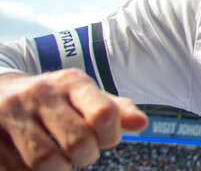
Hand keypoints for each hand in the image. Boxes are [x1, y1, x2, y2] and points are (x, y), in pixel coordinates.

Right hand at [0, 70, 147, 169]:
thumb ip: (115, 110)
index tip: (106, 138)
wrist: (1, 93)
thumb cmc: (55, 100)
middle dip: (86, 156)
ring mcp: (12, 115)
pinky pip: (19, 170)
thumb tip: (142, 123)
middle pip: (78, 142)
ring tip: (60, 158)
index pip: (103, 113)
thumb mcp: (85, 96)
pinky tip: (33, 161)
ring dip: (59, 168)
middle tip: (83, 153)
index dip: (110, 135)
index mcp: (70, 82)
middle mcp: (40, 95)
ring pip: (46, 162)